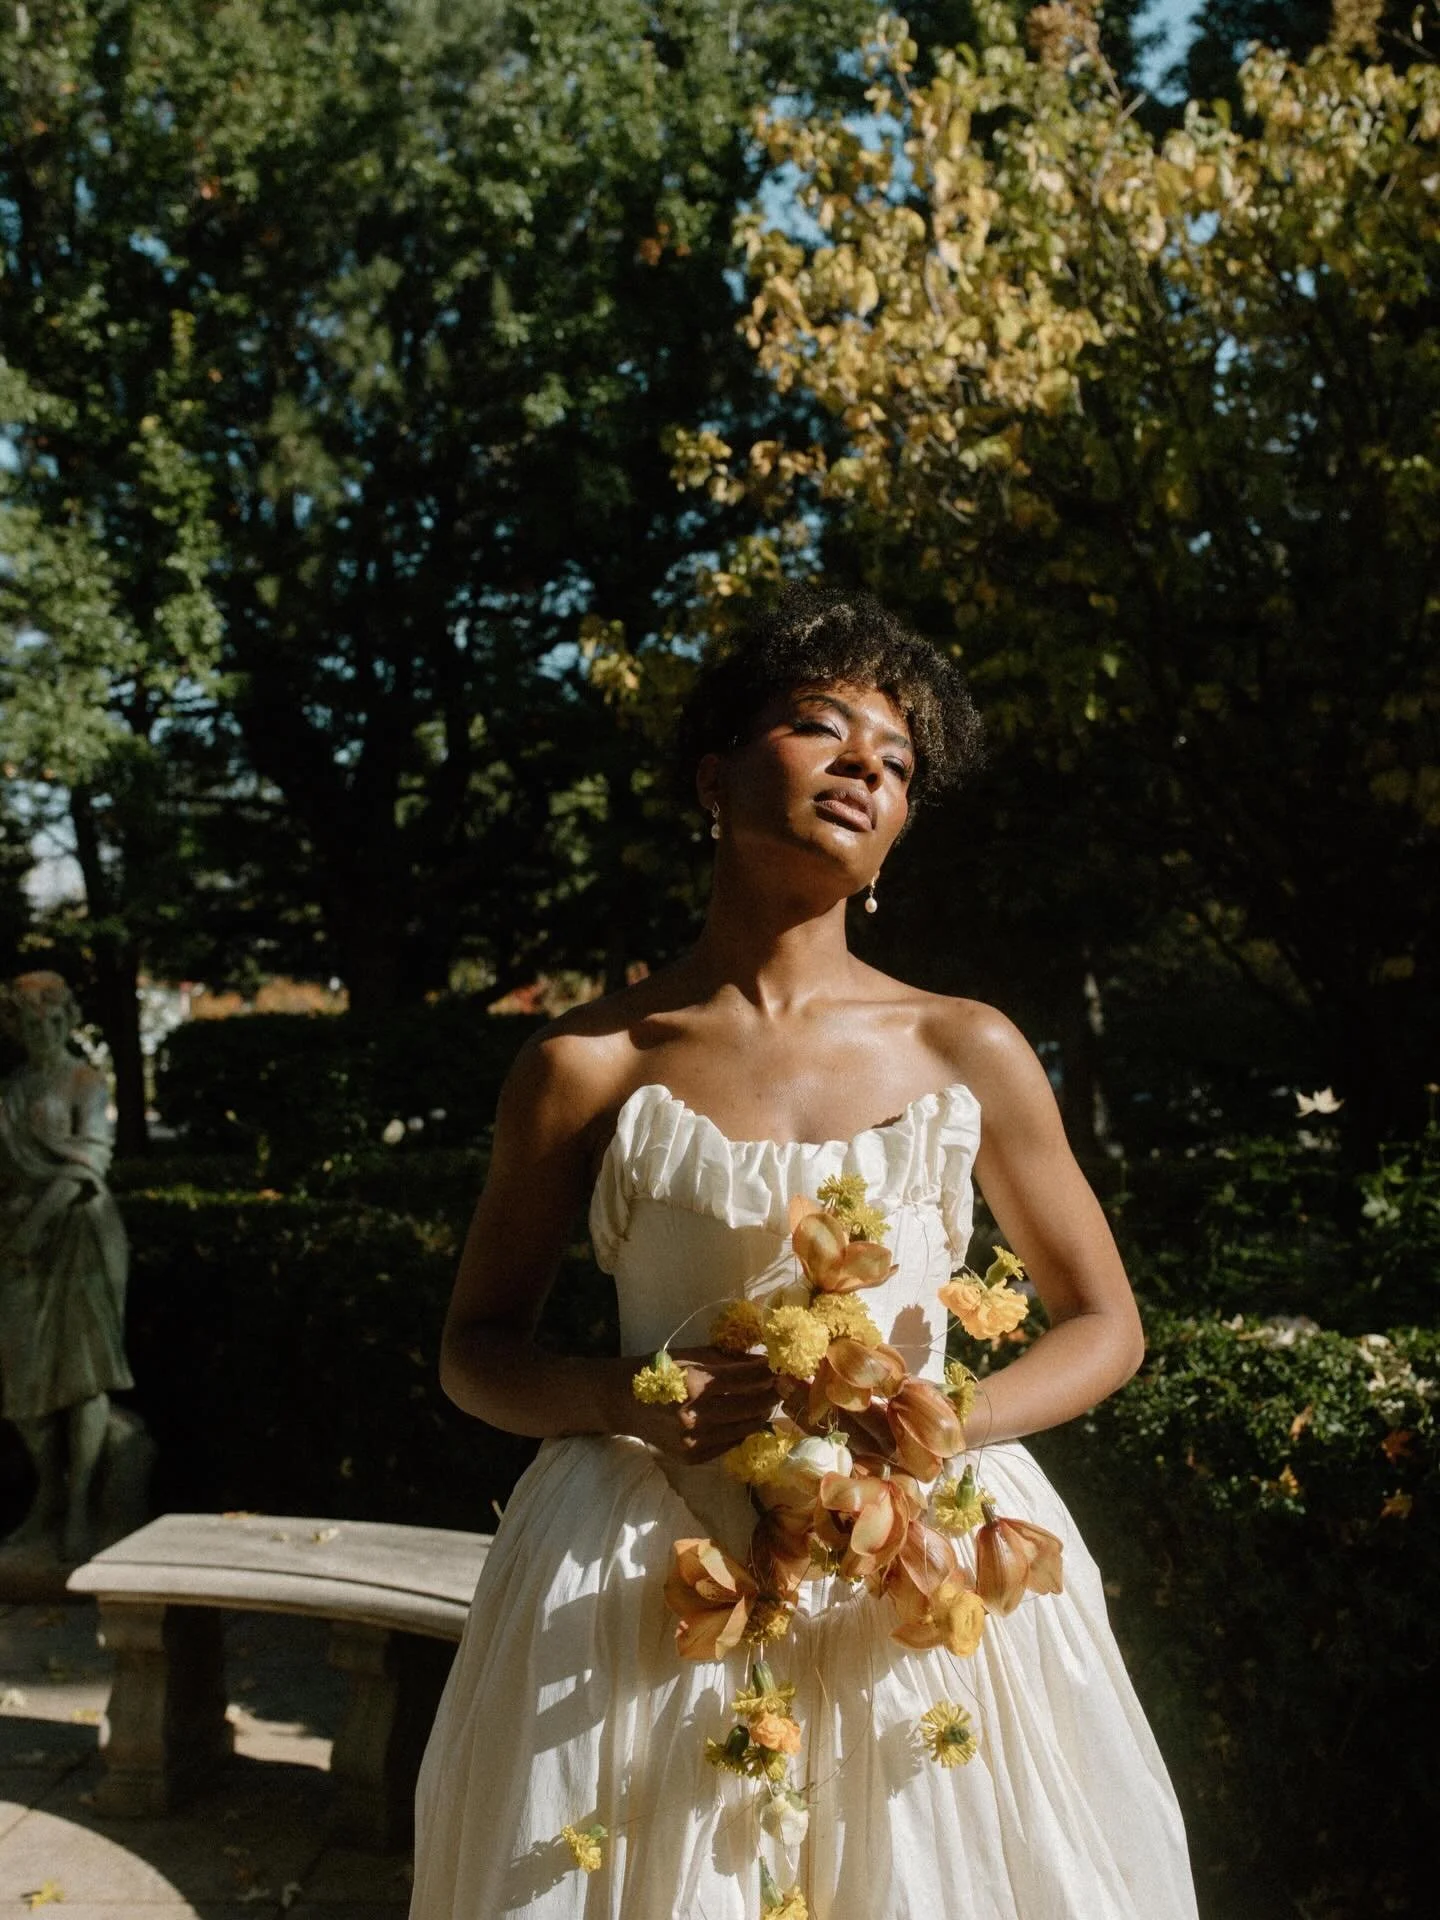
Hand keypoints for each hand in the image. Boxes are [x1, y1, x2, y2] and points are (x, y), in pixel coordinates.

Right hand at [621, 1346, 777, 1464]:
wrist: (622, 1402)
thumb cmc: (657, 1371)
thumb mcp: (690, 1356)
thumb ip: (726, 1359)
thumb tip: (762, 1361)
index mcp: (694, 1384)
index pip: (743, 1378)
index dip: (766, 1372)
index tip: (781, 1366)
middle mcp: (695, 1416)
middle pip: (749, 1406)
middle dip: (770, 1393)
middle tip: (783, 1385)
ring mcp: (693, 1441)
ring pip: (744, 1428)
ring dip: (760, 1413)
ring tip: (768, 1401)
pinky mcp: (692, 1457)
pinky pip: (729, 1444)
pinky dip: (742, 1430)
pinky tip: (747, 1418)